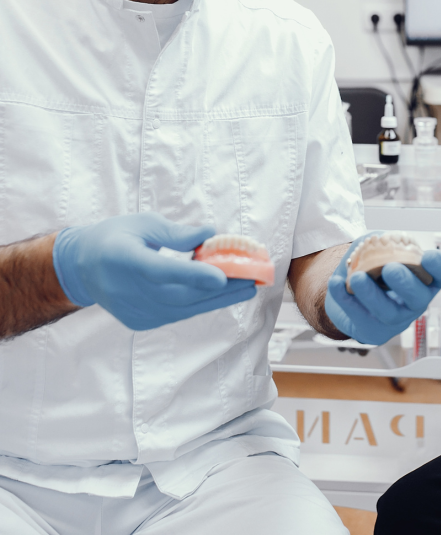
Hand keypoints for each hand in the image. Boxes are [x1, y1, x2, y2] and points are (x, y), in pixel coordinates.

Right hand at [52, 213, 256, 329]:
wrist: (82, 268)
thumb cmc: (116, 237)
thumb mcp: (143, 223)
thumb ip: (176, 233)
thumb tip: (210, 233)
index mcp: (125, 259)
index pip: (163, 271)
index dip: (193, 276)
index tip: (222, 276)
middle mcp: (129, 291)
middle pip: (181, 294)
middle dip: (222, 287)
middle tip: (254, 277)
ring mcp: (135, 311)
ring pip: (185, 308)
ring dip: (218, 298)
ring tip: (248, 287)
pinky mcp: (142, 321)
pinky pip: (178, 313)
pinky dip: (201, 303)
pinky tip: (223, 293)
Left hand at [324, 235, 440, 344]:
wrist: (351, 292)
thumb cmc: (374, 267)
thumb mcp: (381, 247)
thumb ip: (382, 241)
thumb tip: (377, 240)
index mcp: (425, 278)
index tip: (429, 256)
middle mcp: (415, 301)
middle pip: (418, 297)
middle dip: (405, 283)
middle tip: (390, 269)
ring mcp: (396, 319)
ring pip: (388, 312)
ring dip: (372, 294)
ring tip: (356, 278)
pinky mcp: (373, 330)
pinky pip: (360, 318)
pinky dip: (345, 300)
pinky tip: (335, 284)